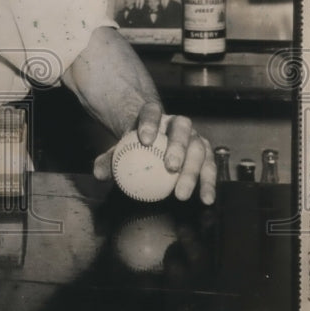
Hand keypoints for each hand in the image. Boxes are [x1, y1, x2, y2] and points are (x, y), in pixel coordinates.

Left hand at [92, 103, 215, 203]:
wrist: (153, 146)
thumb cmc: (134, 147)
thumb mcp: (119, 151)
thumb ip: (108, 160)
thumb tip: (99, 174)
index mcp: (153, 115)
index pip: (151, 112)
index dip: (150, 123)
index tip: (145, 140)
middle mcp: (177, 122)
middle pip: (181, 129)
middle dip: (178, 146)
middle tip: (171, 167)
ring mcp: (194, 136)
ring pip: (198, 148)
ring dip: (193, 171)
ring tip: (182, 193)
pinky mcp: (205, 152)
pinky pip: (210, 166)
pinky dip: (209, 183)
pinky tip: (205, 199)